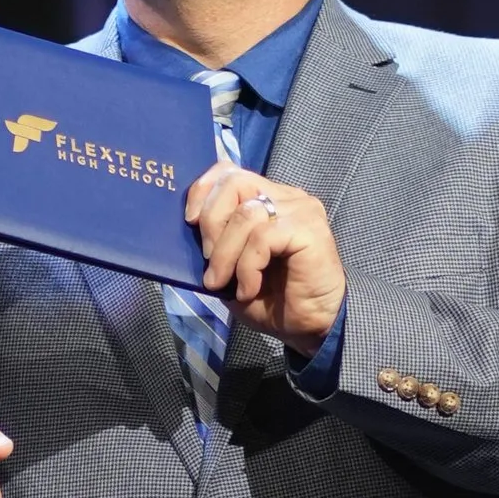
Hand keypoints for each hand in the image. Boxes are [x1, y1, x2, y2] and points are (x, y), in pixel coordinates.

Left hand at [184, 164, 346, 355]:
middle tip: (208, 260)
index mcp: (266, 198)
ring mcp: (300, 210)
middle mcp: (285, 196)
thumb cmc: (273, 299)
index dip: (203, 190)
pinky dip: (247, 266)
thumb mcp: (231, 269)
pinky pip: (263, 237)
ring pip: (246, 214)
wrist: (312, 326)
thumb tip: (187, 231)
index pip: (229, 171)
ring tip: (225, 282)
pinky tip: (249, 288)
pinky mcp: (309, 230)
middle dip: (211, 221)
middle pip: (234, 182)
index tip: (189, 222)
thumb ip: (215, 244)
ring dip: (225, 253)